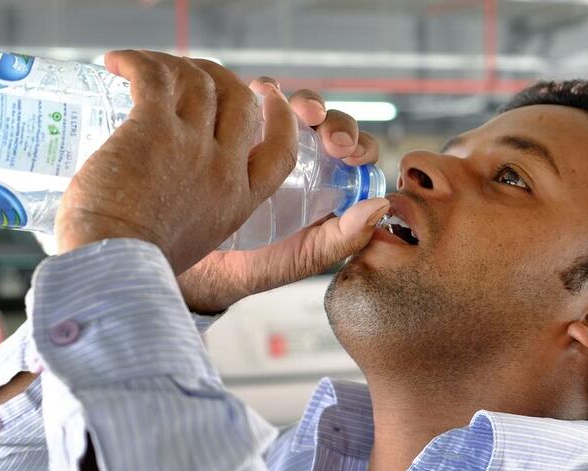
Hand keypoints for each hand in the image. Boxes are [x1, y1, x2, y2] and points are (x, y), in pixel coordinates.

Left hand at [55, 51, 297, 274]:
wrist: (112, 267)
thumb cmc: (137, 262)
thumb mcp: (193, 241)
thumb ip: (196, 213)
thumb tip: (169, 194)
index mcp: (238, 200)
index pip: (279, 147)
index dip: (278, 114)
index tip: (266, 94)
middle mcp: (223, 169)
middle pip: (239, 100)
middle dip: (219, 76)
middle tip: (189, 72)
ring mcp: (191, 146)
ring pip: (197, 80)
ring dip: (170, 63)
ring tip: (142, 65)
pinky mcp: (153, 129)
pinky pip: (154, 76)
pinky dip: (135, 61)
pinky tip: (116, 62)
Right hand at [178, 81, 389, 313]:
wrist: (206, 265)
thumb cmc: (262, 263)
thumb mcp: (308, 255)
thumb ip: (346, 237)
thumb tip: (381, 204)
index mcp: (331, 180)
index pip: (356, 151)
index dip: (360, 145)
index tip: (353, 156)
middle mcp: (305, 153)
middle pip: (330, 122)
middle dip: (336, 123)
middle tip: (332, 142)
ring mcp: (271, 137)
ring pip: (296, 105)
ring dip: (304, 102)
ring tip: (299, 112)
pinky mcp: (239, 126)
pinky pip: (253, 99)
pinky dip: (260, 88)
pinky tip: (257, 92)